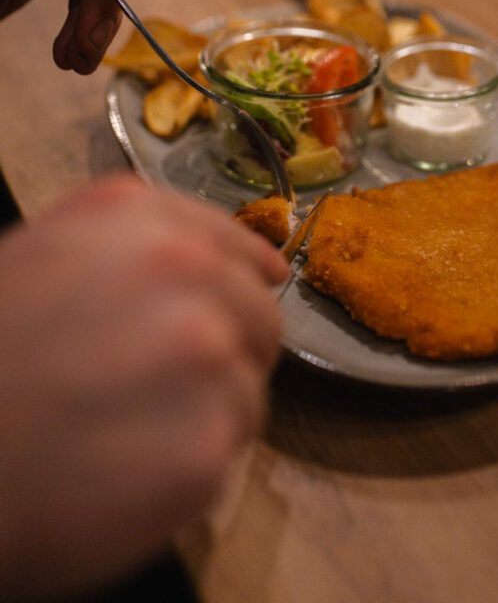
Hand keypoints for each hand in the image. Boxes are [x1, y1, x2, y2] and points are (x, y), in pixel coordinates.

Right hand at [0, 175, 287, 599]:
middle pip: (260, 319)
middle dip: (229, 349)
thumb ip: (129, 237)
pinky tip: (127, 471)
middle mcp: (185, 274)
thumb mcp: (40, 253)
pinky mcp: (206, 448)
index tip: (259, 286)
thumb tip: (238, 256)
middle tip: (166, 384)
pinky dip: (191, 469)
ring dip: (208, 412)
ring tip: (130, 430)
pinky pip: (228, 455)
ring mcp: (204, 359)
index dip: (246, 272)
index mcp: (138, 222)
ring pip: (248, 390)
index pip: (237, 248)